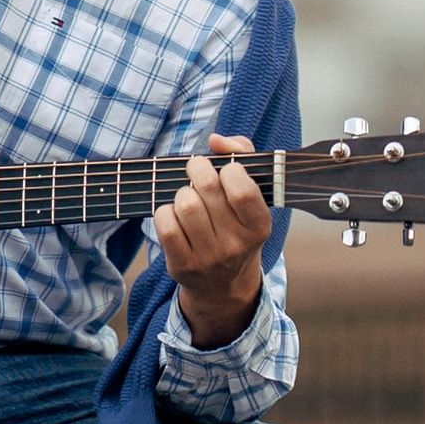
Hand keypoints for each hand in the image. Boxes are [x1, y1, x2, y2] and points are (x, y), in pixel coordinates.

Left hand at [154, 134, 271, 350]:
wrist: (223, 283)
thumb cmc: (235, 222)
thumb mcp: (250, 192)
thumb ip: (241, 153)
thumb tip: (215, 139)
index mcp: (259, 226)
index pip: (243, 189)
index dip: (229, 169)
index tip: (224, 168)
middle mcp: (237, 245)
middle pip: (206, 190)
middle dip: (197, 171)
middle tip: (196, 170)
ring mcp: (209, 258)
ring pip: (184, 204)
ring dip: (181, 193)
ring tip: (188, 198)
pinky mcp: (183, 266)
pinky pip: (165, 223)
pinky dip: (164, 211)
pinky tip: (174, 215)